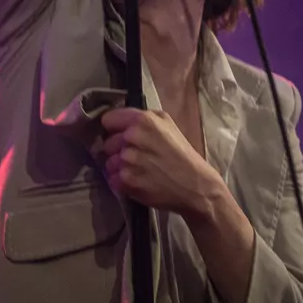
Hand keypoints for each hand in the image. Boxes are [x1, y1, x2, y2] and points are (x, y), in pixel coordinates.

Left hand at [101, 106, 220, 220]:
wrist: (194, 185)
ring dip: (119, 167)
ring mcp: (128, 161)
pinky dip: (121, 183)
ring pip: (109, 163)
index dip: (114, 128)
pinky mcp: (126, 182)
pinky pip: (112, 180)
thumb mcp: (168, 123)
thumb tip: (122, 119)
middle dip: (118, 150)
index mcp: (143, 121)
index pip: (108, 119)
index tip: (120, 134)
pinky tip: (136, 181)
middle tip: (135, 156)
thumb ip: (143, 117)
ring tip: (137, 170)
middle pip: (107, 143)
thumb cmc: (182, 153)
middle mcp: (132, 138)